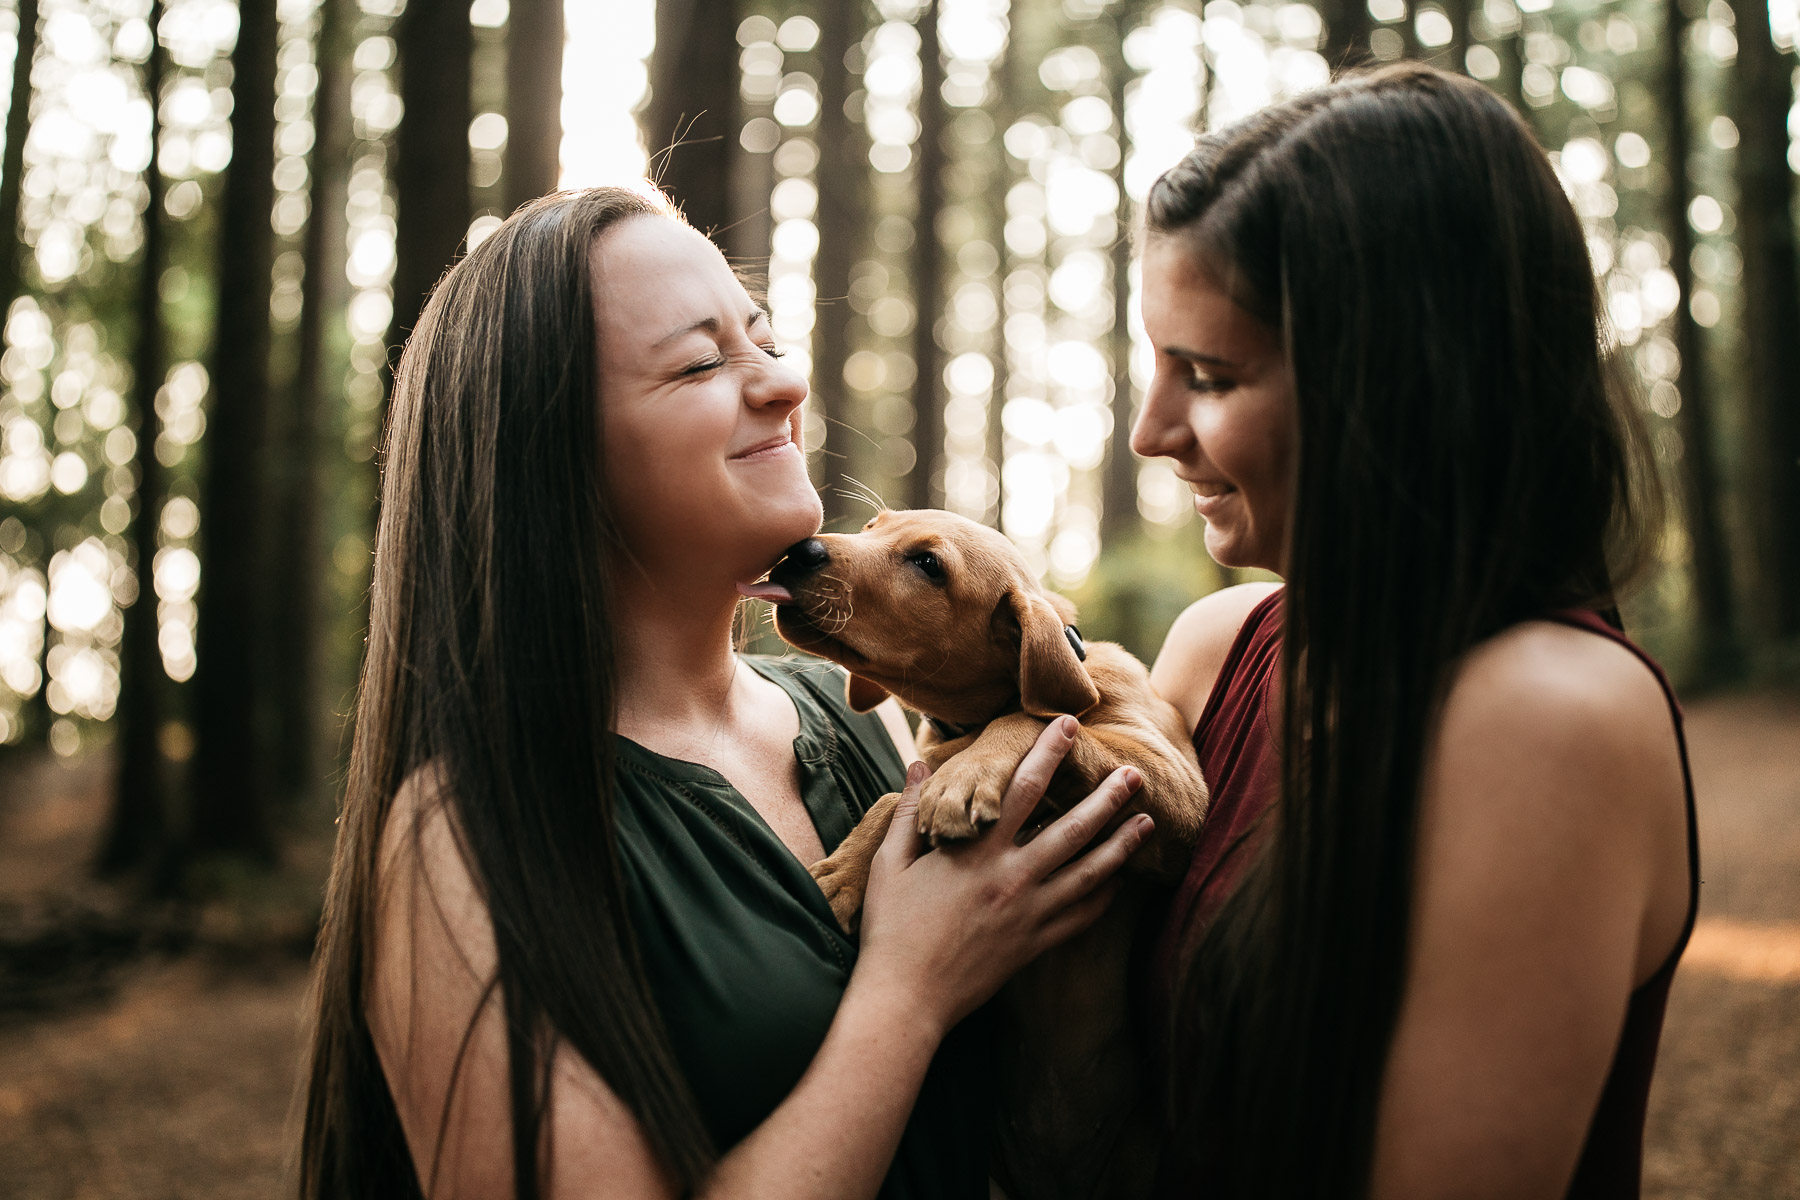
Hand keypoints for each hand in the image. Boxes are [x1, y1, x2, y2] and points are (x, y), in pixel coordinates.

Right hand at [852, 715, 1152, 1035]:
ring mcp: (1029, 913)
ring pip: (1089, 872)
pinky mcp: (1034, 944)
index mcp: (977, 851)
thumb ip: (910, 812)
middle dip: (1107, 797)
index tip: (1069, 726)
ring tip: (1147, 822)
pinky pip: (1081, 917)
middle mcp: (1012, 877)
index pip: (1023, 788)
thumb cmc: (891, 928)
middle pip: (1073, 827)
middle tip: (1134, 773)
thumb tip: (920, 766)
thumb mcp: (889, 863)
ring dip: (1121, 844)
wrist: (906, 997)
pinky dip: (1104, 896)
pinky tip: (1120, 881)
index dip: (1048, 752)